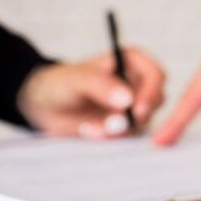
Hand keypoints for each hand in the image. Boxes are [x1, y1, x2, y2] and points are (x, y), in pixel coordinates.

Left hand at [18, 47, 164, 138]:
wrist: (45, 107)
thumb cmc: (60, 83)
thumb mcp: (76, 80)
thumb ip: (101, 86)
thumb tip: (127, 99)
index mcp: (131, 62)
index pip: (155, 75)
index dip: (151, 93)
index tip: (137, 111)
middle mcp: (137, 83)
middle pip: (156, 102)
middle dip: (135, 117)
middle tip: (111, 126)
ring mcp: (133, 106)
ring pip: (143, 122)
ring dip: (118, 130)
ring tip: (89, 128)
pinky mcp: (125, 126)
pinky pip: (129, 136)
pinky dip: (111, 138)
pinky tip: (89, 131)